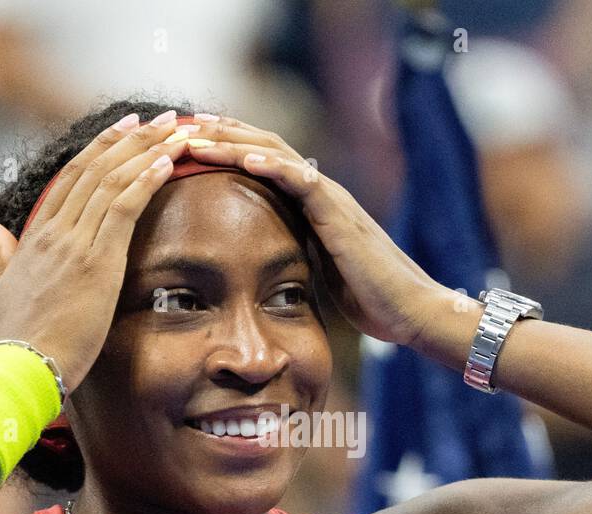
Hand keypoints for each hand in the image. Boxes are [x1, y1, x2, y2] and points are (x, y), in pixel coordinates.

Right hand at [0, 111, 191, 387]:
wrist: (19, 367)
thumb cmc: (15, 341)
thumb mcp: (3, 290)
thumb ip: (2, 255)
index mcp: (35, 237)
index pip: (71, 180)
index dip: (100, 150)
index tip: (124, 129)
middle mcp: (55, 231)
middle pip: (96, 169)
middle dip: (132, 139)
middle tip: (162, 118)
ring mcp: (75, 243)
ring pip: (114, 180)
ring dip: (149, 150)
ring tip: (178, 130)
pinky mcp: (96, 261)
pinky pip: (124, 207)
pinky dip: (147, 180)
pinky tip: (169, 162)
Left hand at [184, 117, 443, 347]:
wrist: (411, 310)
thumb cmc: (371, 298)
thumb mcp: (319, 273)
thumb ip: (296, 255)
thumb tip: (265, 263)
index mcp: (311, 204)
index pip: (262, 162)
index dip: (225, 148)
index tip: (187, 143)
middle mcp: (320, 192)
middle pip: (263, 146)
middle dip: (220, 133)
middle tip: (180, 125)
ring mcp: (331, 199)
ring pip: (277, 154)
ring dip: (235, 142)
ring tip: (199, 134)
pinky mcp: (340, 215)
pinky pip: (304, 181)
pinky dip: (274, 165)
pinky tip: (247, 157)